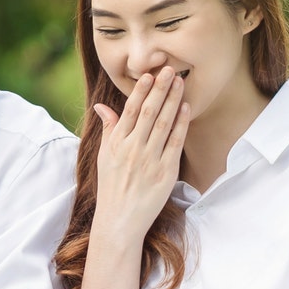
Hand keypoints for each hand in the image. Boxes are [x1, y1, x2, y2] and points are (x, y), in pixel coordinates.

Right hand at [91, 69, 189, 244]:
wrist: (119, 219)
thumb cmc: (111, 187)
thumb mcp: (104, 156)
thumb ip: (108, 129)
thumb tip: (102, 107)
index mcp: (117, 143)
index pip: (131, 110)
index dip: (141, 91)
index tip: (149, 74)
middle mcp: (133, 148)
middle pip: (150, 112)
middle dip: (160, 88)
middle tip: (170, 69)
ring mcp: (150, 159)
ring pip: (164, 123)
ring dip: (173, 100)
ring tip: (180, 82)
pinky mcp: (166, 171)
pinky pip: (175, 142)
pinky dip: (181, 123)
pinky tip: (186, 107)